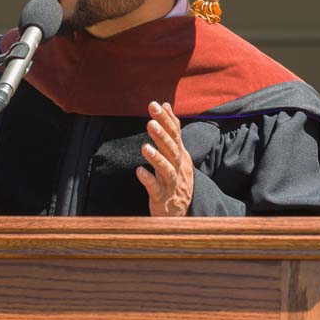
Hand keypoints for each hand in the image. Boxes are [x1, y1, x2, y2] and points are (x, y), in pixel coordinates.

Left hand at [136, 101, 193, 216]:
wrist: (181, 214)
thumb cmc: (175, 180)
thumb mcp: (176, 154)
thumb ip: (171, 131)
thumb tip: (165, 104)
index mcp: (181, 156)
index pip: (176, 135)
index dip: (167, 120)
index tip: (155, 105)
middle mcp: (179, 168)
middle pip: (172, 150)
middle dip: (162, 135)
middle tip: (151, 121)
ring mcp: (172, 184)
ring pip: (167, 170)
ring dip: (157, 158)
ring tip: (145, 147)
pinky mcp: (162, 199)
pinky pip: (155, 189)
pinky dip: (148, 180)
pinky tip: (139, 171)